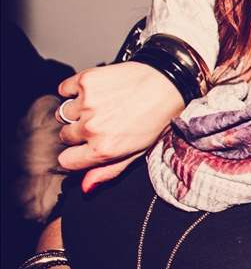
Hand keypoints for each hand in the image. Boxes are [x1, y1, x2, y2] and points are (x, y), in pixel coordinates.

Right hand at [55, 62, 184, 190]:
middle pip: (65, 135)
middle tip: (102, 121)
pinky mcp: (86, 80)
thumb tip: (85, 187)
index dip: (76, 153)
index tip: (85, 146)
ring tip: (102, 106)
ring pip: (63, 113)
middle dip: (79, 131)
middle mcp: (92, 128)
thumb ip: (109, 170)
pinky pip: (63, 89)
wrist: (168, 84)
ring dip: (77, 110)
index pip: (66, 160)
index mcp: (103, 149)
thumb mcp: (138, 151)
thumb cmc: (157, 117)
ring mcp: (87, 103)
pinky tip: (95, 91)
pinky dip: (74, 89)